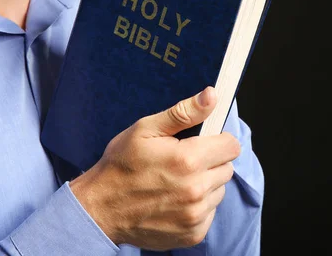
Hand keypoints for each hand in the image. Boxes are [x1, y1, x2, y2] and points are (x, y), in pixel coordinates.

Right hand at [69, 86, 240, 249]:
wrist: (100, 208)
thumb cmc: (121, 165)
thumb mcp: (146, 130)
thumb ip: (183, 113)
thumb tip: (211, 96)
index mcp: (188, 160)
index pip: (232, 146)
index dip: (219, 140)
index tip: (204, 142)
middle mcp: (196, 190)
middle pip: (227, 168)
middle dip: (211, 161)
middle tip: (184, 162)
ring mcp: (195, 215)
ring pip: (219, 190)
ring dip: (206, 184)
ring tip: (178, 181)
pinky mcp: (193, 234)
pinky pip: (210, 213)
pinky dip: (199, 206)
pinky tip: (176, 200)